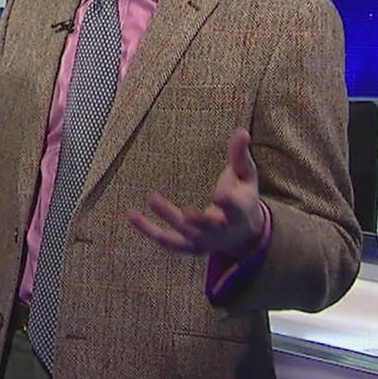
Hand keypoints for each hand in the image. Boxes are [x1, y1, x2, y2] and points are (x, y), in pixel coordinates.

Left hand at [128, 128, 265, 257]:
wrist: (244, 235)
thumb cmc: (243, 198)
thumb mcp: (246, 177)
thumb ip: (240, 156)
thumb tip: (241, 131)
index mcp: (238, 214)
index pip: (234, 210)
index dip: (228, 203)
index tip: (220, 194)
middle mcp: (221, 232)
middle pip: (209, 227)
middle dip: (199, 221)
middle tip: (186, 213)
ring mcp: (203, 242)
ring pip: (183, 234)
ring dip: (167, 218)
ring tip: (151, 198)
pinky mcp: (187, 247)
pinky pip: (166, 240)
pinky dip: (148, 230)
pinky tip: (131, 215)